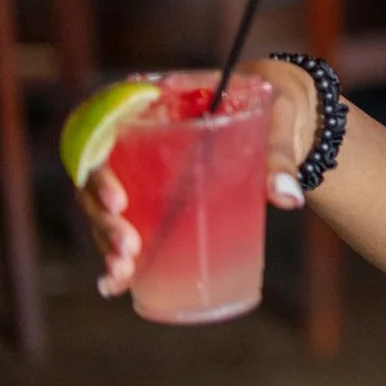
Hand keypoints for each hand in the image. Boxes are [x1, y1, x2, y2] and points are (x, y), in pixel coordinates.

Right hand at [81, 56, 319, 297]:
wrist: (288, 122)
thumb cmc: (278, 108)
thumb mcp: (279, 119)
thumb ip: (280, 153)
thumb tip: (287, 198)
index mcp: (157, 102)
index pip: (106, 131)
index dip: (100, 169)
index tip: (119, 202)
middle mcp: (138, 134)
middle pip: (98, 176)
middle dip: (104, 218)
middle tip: (129, 249)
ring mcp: (143, 169)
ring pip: (105, 205)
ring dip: (106, 240)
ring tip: (122, 272)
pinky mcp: (156, 198)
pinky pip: (126, 222)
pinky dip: (116, 253)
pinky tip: (114, 283)